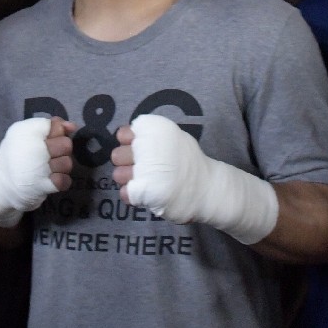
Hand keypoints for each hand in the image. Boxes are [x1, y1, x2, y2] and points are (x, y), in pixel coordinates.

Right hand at [0, 117, 77, 227]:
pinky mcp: (42, 186)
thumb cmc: (16, 154)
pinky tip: (52, 178)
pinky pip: (64, 181)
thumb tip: (72, 126)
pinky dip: (62, 180)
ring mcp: (39, 169)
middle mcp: (33, 148)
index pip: (56, 126)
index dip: (57, 132)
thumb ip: (49, 126)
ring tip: (50, 167)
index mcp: (27, 132)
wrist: (0, 183)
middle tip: (51, 154)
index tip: (49, 138)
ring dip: (62, 166)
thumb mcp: (26, 133)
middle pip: (66, 144)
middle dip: (62, 149)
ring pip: (67, 163)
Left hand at [112, 114, 276, 242]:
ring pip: (119, 175)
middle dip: (123, 162)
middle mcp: (149, 149)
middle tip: (136, 167)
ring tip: (140, 182)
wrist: (209, 188)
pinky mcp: (147, 192)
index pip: (124, 133)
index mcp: (156, 132)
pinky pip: (126, 193)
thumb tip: (130, 135)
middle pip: (118, 155)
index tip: (134, 148)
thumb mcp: (175, 139)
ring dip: (126, 179)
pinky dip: (130, 195)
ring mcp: (147, 171)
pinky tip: (141, 194)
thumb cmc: (189, 163)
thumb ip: (154, 137)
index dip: (126, 142)